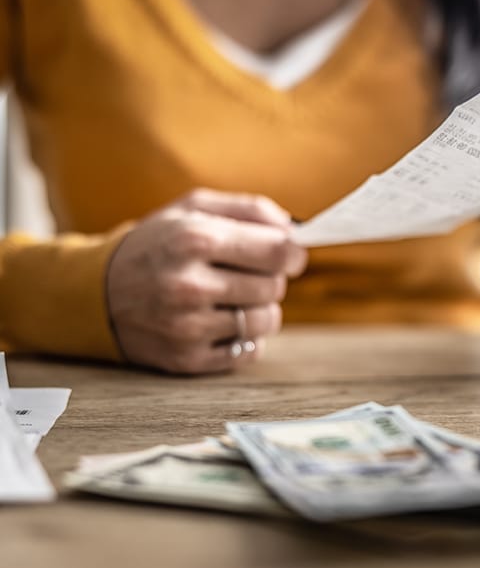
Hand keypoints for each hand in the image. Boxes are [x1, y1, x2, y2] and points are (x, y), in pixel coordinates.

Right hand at [106, 189, 306, 373]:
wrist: (95, 292)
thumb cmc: (156, 243)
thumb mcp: (192, 208)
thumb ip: (249, 209)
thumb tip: (295, 230)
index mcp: (195, 239)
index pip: (278, 252)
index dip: (294, 252)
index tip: (290, 254)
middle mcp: (191, 286)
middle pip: (274, 287)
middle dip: (270, 277)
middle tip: (245, 272)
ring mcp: (188, 327)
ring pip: (267, 321)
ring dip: (260, 308)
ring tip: (233, 297)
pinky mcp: (187, 360)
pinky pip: (249, 351)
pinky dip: (246, 336)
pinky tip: (223, 321)